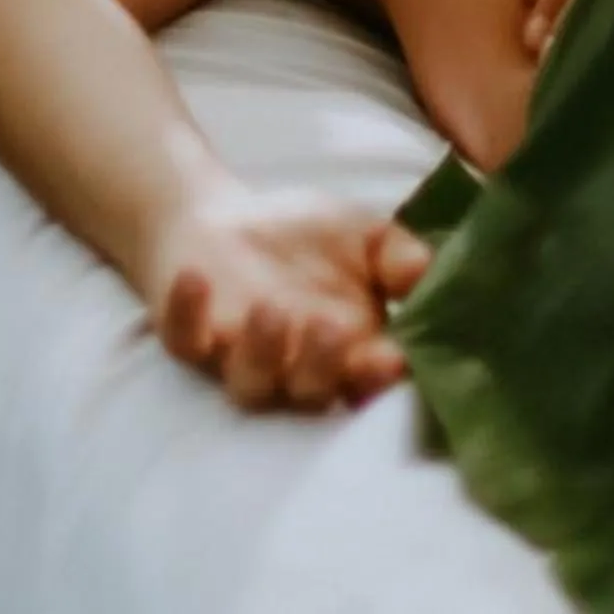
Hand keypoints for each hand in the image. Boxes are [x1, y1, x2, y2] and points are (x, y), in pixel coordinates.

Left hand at [140, 184, 430, 412]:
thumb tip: (428, 270)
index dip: (378, 374)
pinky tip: (196, 279)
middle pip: (309, 392)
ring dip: (262, 351)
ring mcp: (238, 358)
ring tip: (271, 307)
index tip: (392, 356)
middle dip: (321, 365)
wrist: (223, 221)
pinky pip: (184, 340)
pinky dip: (186, 314)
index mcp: (347, 350)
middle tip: (330, 326)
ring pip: (249, 383)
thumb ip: (396, 255)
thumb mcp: (363, 234)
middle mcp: (293, 368)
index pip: (368, 377)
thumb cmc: (304, 237)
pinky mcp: (189, 339)